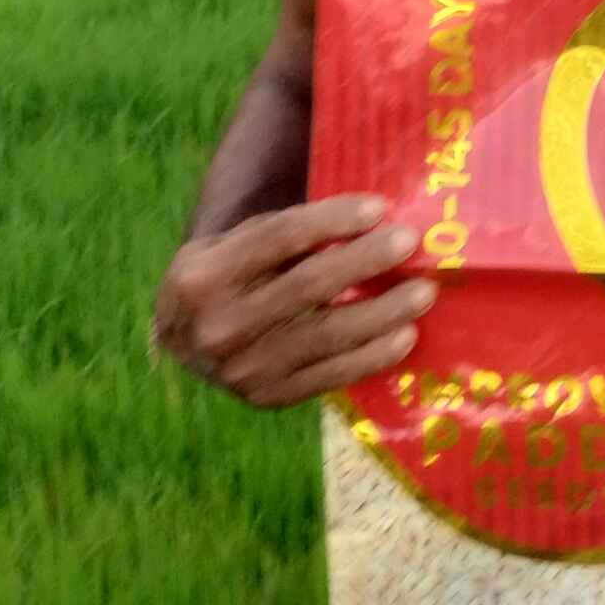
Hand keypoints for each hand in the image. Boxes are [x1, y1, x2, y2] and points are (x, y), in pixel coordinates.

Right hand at [152, 196, 435, 409]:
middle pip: (308, 285)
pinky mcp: (269, 398)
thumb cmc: (220, 280)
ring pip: (328, 334)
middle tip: (408, 242)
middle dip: (365, 260)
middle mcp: (220, 324)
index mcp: (203, 274)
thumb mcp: (229, 245)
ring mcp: (245, 368)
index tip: (378, 207)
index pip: (279, 237)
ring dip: (383, 312)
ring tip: (422, 293)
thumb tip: (366, 218)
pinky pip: (333, 375)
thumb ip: (281, 234)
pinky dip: (373, 355)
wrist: (181, 346)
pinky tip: (405, 336)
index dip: (332, 220)